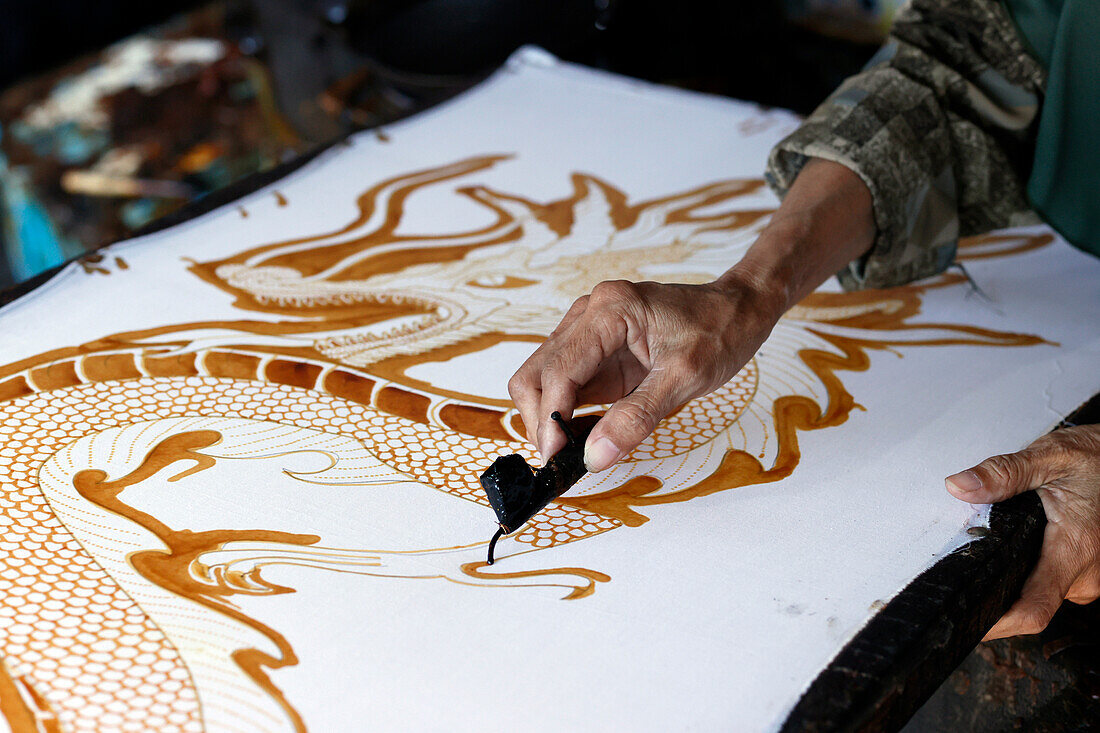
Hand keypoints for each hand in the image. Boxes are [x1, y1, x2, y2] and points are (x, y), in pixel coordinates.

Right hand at [508, 274, 783, 470]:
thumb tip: (594, 456)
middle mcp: (588, 314)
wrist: (740, 309)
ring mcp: (588, 330)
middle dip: (541, 419)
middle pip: (535, 373)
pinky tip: (583, 437)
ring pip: (542, 378)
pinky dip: (566, 412)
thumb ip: (636, 418)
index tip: (557, 457)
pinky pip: (566, 383)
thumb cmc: (720, 332)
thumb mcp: (685, 379)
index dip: (550, 417)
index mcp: (609, 311)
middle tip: (560, 460)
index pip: (557, 370)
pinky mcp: (596, 350)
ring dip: (549, 417)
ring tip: (571, 453)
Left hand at [945, 425, 1099, 639]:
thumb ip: (1003, 473)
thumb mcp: (1048, 457)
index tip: (967, 625)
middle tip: (959, 575)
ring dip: (1012, 582)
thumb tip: (960, 486)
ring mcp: (1089, 577)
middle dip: (995, 594)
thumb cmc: (1092, 459)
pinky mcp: (1086, 574)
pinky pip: (1050, 585)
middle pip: (1030, 605)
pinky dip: (1027, 575)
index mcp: (1077, 548)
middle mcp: (1087, 573)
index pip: (1034, 609)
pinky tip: (1011, 555)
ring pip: (1039, 595)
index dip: (999, 625)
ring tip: (988, 555)